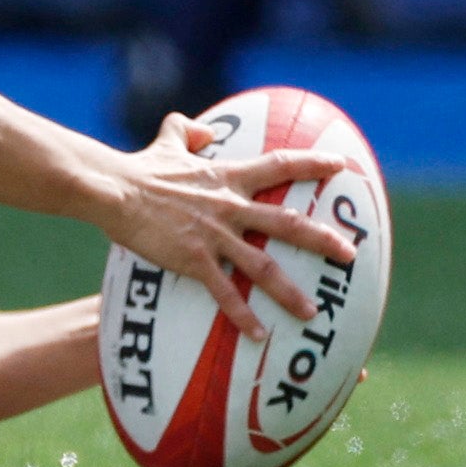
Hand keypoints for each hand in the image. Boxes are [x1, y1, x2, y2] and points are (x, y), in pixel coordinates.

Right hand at [100, 114, 364, 341]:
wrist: (115, 190)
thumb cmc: (140, 167)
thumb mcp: (167, 140)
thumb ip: (188, 130)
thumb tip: (205, 130)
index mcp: (228, 178)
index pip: (279, 165)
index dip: (312, 163)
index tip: (340, 165)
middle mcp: (230, 207)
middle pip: (286, 224)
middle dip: (322, 239)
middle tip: (350, 254)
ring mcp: (214, 235)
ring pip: (263, 266)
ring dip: (290, 292)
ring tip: (313, 312)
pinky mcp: (194, 259)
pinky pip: (225, 292)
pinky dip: (243, 315)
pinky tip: (259, 336)